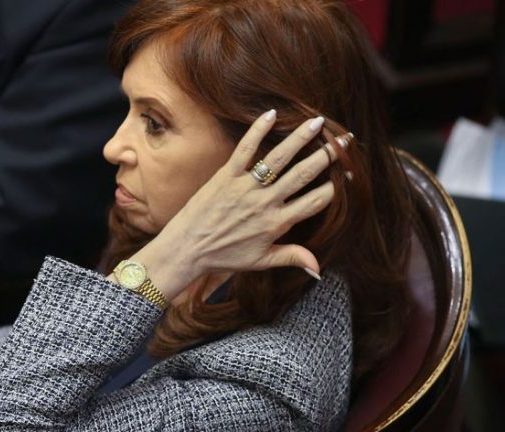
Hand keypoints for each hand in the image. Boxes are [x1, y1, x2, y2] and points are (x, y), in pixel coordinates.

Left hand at [133, 111, 344, 299]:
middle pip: (303, 174)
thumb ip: (291, 257)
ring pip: (279, 158)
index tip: (348, 174)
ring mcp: (245, 187)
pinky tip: (271, 113)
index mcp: (277, 224)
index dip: (336, 187)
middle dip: (327, 156)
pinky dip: (257, 130)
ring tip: (318, 122)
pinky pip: (244, 149)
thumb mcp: (260, 261)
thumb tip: (319, 268)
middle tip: (345, 140)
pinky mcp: (225, 176)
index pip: (316, 202)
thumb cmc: (223, 257)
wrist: (186, 249)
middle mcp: (265, 203)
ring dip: (300, 138)